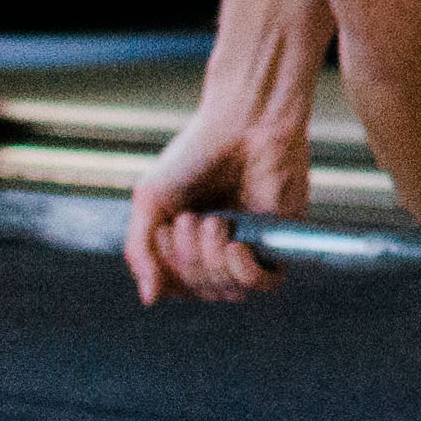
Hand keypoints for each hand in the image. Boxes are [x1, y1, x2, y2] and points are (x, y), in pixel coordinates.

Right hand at [125, 87, 315, 306]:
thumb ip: (140, 250)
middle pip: (201, 291)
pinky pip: (267, 284)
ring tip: (214, 222)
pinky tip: (236, 247)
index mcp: (189, 243)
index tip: (165, 232)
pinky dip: (247, 274)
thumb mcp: (151, 199)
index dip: (167, 272)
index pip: (176, 288)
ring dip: (212, 261)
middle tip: (192, 218)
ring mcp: (251, 247)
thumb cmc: (196, 153)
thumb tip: (149, 299)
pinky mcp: (280, 240)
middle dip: (188, 260)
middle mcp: (219, 250)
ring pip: (230, 291)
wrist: (244, 121)